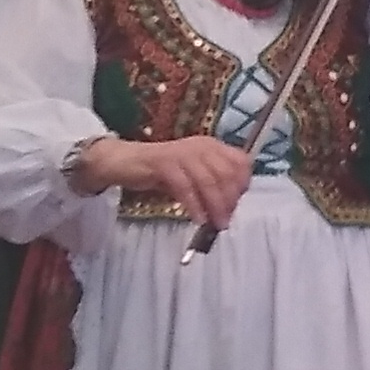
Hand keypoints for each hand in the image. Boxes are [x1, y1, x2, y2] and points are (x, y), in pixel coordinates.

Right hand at [91, 133, 253, 227]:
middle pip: (226, 173)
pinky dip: (194, 205)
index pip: (241, 161)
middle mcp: (200, 146)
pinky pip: (185, 187)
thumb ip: (212, 187)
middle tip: (225, 218)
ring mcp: (182, 153)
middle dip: (229, 199)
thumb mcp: (194, 177)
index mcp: (211, 146)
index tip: (236, 204)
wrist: (126, 162)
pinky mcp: (164, 163)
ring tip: (215, 223)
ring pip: (208, 180)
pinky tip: (197, 219)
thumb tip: (230, 208)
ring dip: (215, 205)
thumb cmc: (163, 172)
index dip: (243, 184)